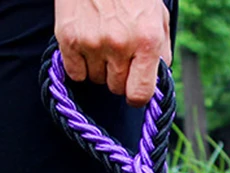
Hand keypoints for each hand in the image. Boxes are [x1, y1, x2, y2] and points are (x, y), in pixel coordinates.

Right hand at [55, 0, 171, 106]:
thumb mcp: (158, 18)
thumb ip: (161, 53)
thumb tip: (157, 83)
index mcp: (146, 42)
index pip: (141, 93)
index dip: (138, 97)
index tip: (135, 92)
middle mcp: (119, 45)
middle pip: (117, 88)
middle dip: (119, 78)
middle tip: (118, 58)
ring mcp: (92, 42)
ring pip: (97, 80)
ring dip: (99, 69)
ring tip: (101, 44)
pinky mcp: (68, 37)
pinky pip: (75, 73)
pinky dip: (79, 66)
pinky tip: (85, 49)